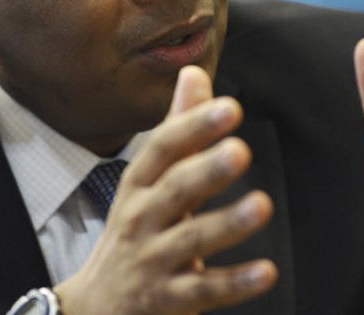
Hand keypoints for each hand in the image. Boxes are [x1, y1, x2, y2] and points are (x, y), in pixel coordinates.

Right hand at [55, 66, 277, 314]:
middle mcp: (140, 218)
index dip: (193, 127)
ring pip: (191, 240)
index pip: (162, 149)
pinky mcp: (166, 299)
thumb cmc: (135, 228)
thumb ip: (179, 129)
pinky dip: (234, 283)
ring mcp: (151, 260)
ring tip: (262, 206)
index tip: (229, 107)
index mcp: (138, 184)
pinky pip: (203, 290)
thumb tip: (193, 72)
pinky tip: (266, 271)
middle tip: (240, 151)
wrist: (97, 306)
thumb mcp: (148, 179)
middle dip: (206, 170)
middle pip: (174, 190)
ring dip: (226, 223)